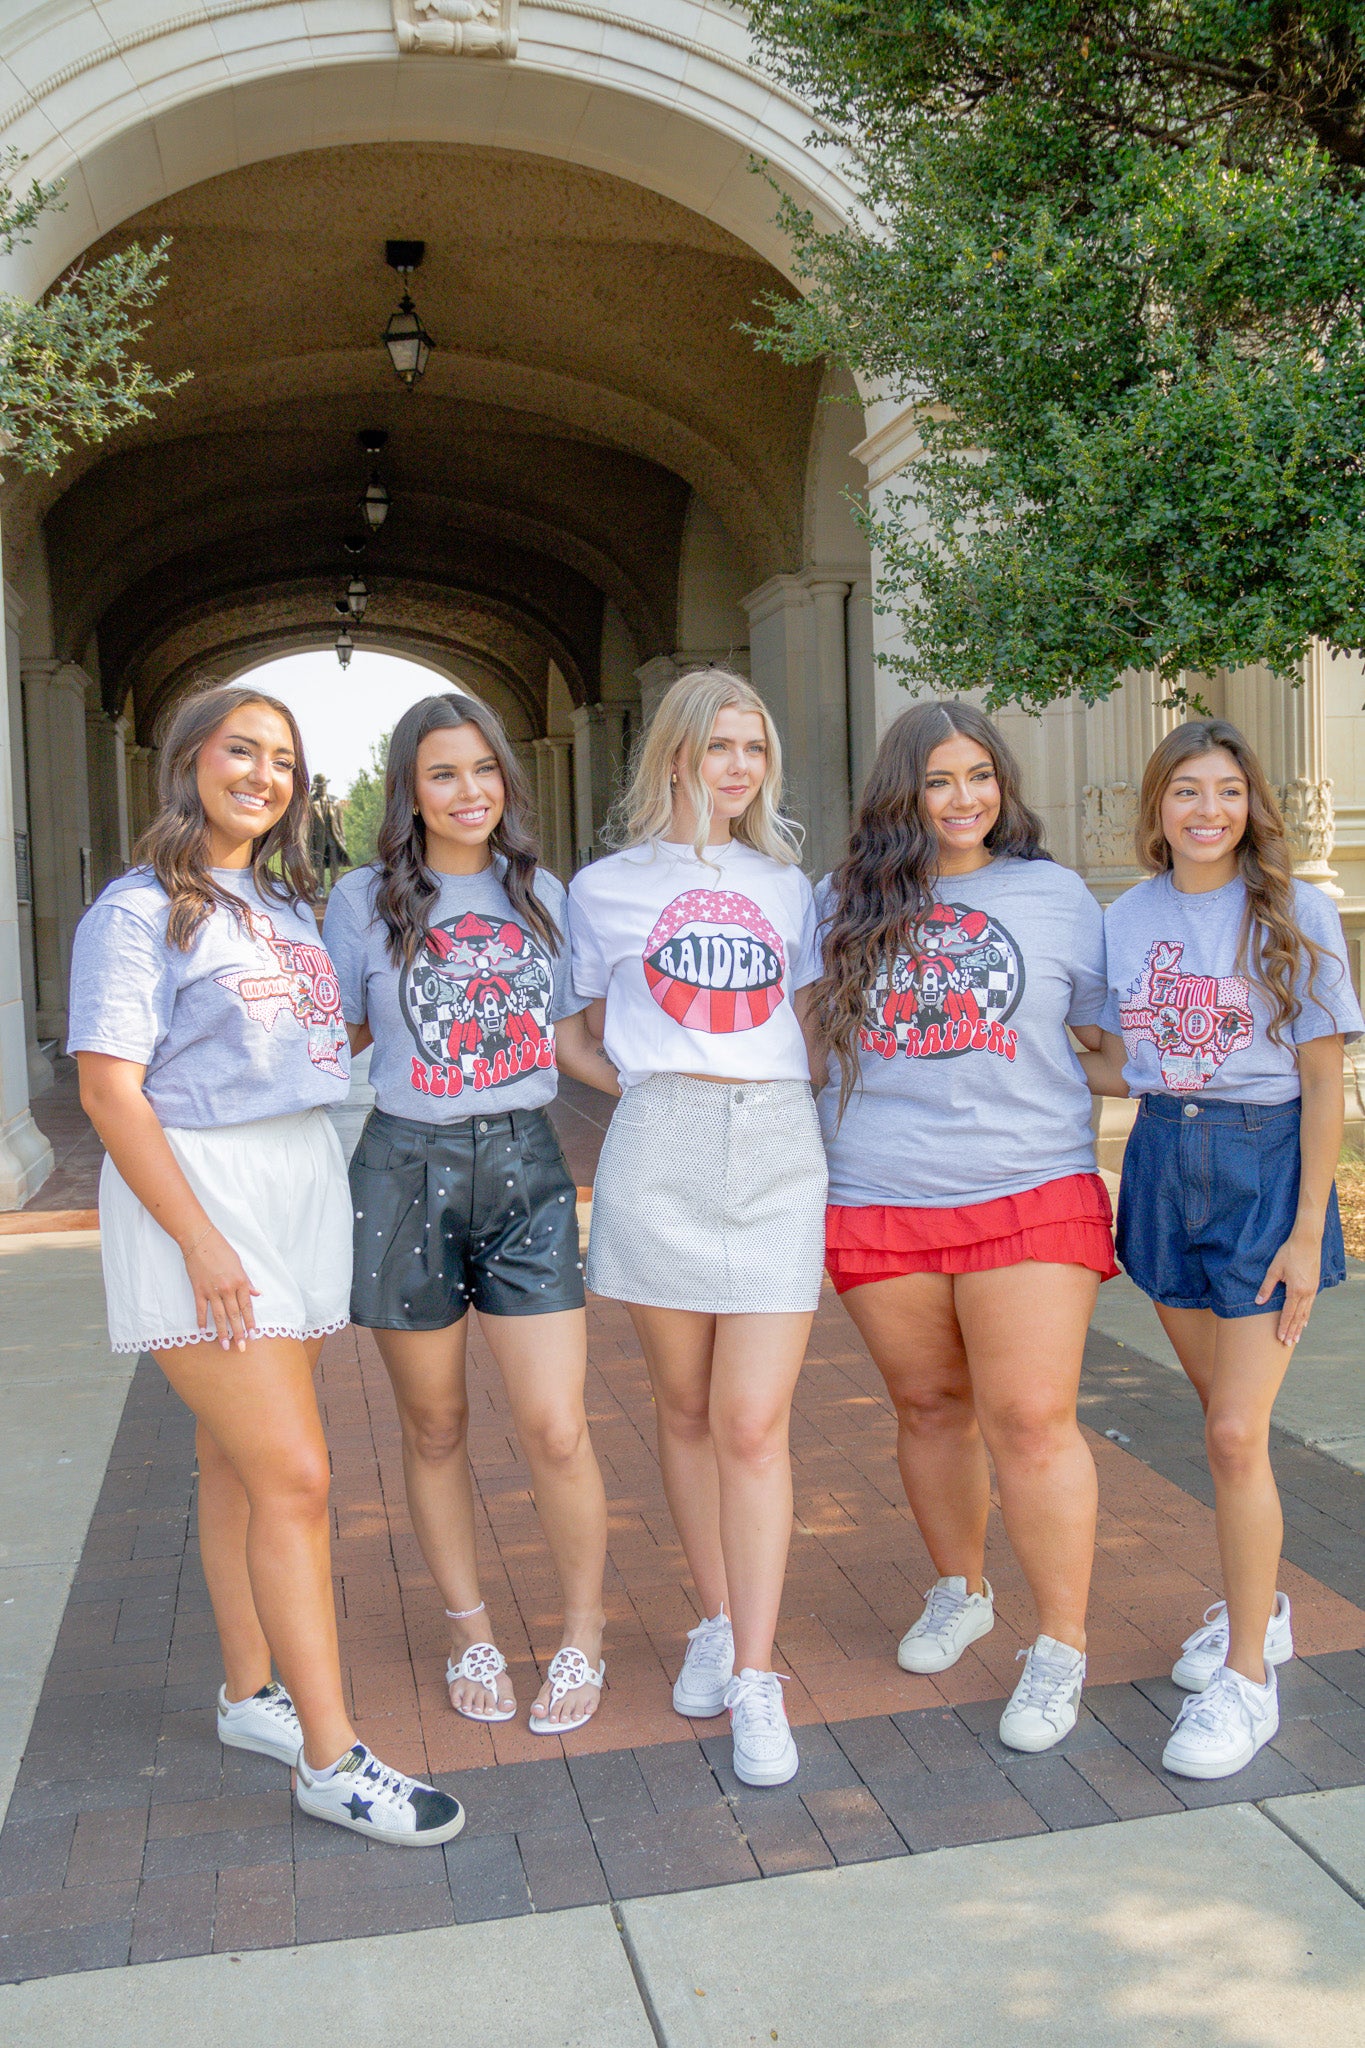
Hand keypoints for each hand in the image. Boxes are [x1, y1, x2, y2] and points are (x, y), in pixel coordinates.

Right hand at [182, 1227, 259, 1351]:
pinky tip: (203, 1331)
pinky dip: (202, 1321)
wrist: (200, 1240)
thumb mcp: (239, 1264)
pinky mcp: (198, 1290)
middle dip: (238, 1333)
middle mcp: (228, 1288)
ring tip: (224, 1345)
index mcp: (240, 1282)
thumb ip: (247, 1281)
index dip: (250, 1322)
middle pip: (234, 1315)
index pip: (247, 1307)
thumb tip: (257, 1294)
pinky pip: (201, 1309)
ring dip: (222, 1332)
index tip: (253, 1335)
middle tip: (241, 1347)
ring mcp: (212, 1291)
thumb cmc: (222, 1250)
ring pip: (219, 1316)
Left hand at [1256, 1228, 1320, 1347]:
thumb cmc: (1289, 1253)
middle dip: (1292, 1331)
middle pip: (1298, 1317)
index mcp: (1296, 1290)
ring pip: (1305, 1313)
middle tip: (1288, 1344)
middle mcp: (1306, 1293)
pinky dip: (1306, 1315)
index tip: (1280, 1338)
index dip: (1283, 1327)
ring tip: (1296, 1338)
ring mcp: (1312, 1290)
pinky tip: (1305, 1321)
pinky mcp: (1314, 1286)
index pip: (1288, 1313)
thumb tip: (1258, 1302)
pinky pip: (1310, 1305)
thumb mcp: (1274, 1269)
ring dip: (1300, 1326)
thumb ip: (1266, 1287)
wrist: (1307, 1240)